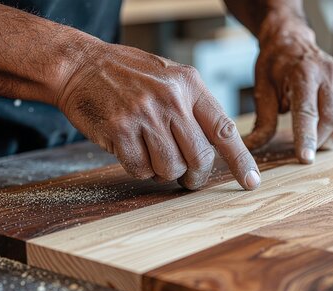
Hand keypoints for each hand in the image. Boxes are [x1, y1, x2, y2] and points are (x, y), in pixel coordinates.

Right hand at [56, 41, 260, 190]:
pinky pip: (140, 170)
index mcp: (189, 84)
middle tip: (188, 178)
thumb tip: (217, 148)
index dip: (241, 160)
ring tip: (151, 152)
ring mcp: (144, 115)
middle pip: (200, 157)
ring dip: (163, 171)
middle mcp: (171, 99)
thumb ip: (194, 107)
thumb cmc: (129, 75)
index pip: (224, 129)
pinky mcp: (119, 130)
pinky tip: (131, 149)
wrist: (81, 66)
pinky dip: (139, 168)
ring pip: (170, 168)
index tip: (251, 183)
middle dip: (196, 175)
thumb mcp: (170, 78)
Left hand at [244, 14, 332, 163]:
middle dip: (319, 141)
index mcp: (303, 74)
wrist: (292, 42)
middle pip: (332, 119)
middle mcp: (328, 74)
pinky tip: (329, 134)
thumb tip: (251, 147)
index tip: (305, 158)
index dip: (307, 138)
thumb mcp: (262, 90)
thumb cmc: (275, 67)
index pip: (308, 112)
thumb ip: (263, 121)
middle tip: (306, 151)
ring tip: (317, 143)